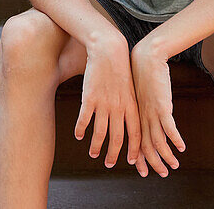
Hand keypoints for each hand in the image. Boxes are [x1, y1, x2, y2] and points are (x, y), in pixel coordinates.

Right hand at [76, 32, 142, 170]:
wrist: (109, 50)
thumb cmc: (120, 68)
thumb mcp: (131, 88)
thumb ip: (130, 105)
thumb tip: (130, 119)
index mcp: (132, 105)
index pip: (135, 133)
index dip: (134, 149)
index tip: (132, 161)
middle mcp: (119, 107)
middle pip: (117, 137)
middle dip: (114, 154)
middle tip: (110, 164)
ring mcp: (104, 103)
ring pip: (100, 132)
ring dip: (96, 146)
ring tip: (93, 154)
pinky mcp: (90, 97)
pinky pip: (85, 119)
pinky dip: (81, 130)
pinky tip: (78, 136)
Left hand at [129, 38, 185, 177]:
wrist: (146, 58)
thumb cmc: (143, 75)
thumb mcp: (140, 95)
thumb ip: (143, 108)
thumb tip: (148, 118)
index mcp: (135, 116)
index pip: (136, 143)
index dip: (139, 159)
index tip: (143, 171)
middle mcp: (142, 118)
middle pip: (146, 147)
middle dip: (154, 163)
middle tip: (162, 174)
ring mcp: (151, 113)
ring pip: (157, 141)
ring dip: (166, 156)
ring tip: (174, 165)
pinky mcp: (162, 106)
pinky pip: (169, 128)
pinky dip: (175, 140)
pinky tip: (181, 148)